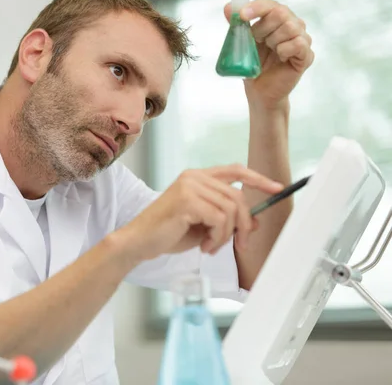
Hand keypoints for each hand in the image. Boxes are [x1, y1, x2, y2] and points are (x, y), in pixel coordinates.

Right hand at [118, 164, 283, 261]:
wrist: (139, 241)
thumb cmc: (168, 233)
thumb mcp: (204, 226)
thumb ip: (227, 219)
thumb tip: (256, 221)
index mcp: (197, 177)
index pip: (235, 170)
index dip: (258, 178)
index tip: (277, 188)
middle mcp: (194, 177)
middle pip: (238, 196)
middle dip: (244, 225)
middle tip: (240, 244)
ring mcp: (190, 186)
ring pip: (231, 210)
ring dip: (227, 235)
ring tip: (212, 246)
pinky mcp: (187, 200)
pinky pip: (220, 219)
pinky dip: (218, 238)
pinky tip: (204, 246)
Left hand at [224, 0, 314, 110]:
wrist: (259, 92)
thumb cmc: (253, 66)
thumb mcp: (242, 44)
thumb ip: (237, 25)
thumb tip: (228, 8)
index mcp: (277, 20)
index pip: (271, 5)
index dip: (257, 8)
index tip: (242, 16)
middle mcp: (293, 26)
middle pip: (281, 13)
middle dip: (262, 27)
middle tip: (256, 41)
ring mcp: (302, 40)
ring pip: (290, 27)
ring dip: (273, 40)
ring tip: (270, 51)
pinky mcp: (306, 56)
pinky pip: (298, 44)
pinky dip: (284, 50)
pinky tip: (280, 57)